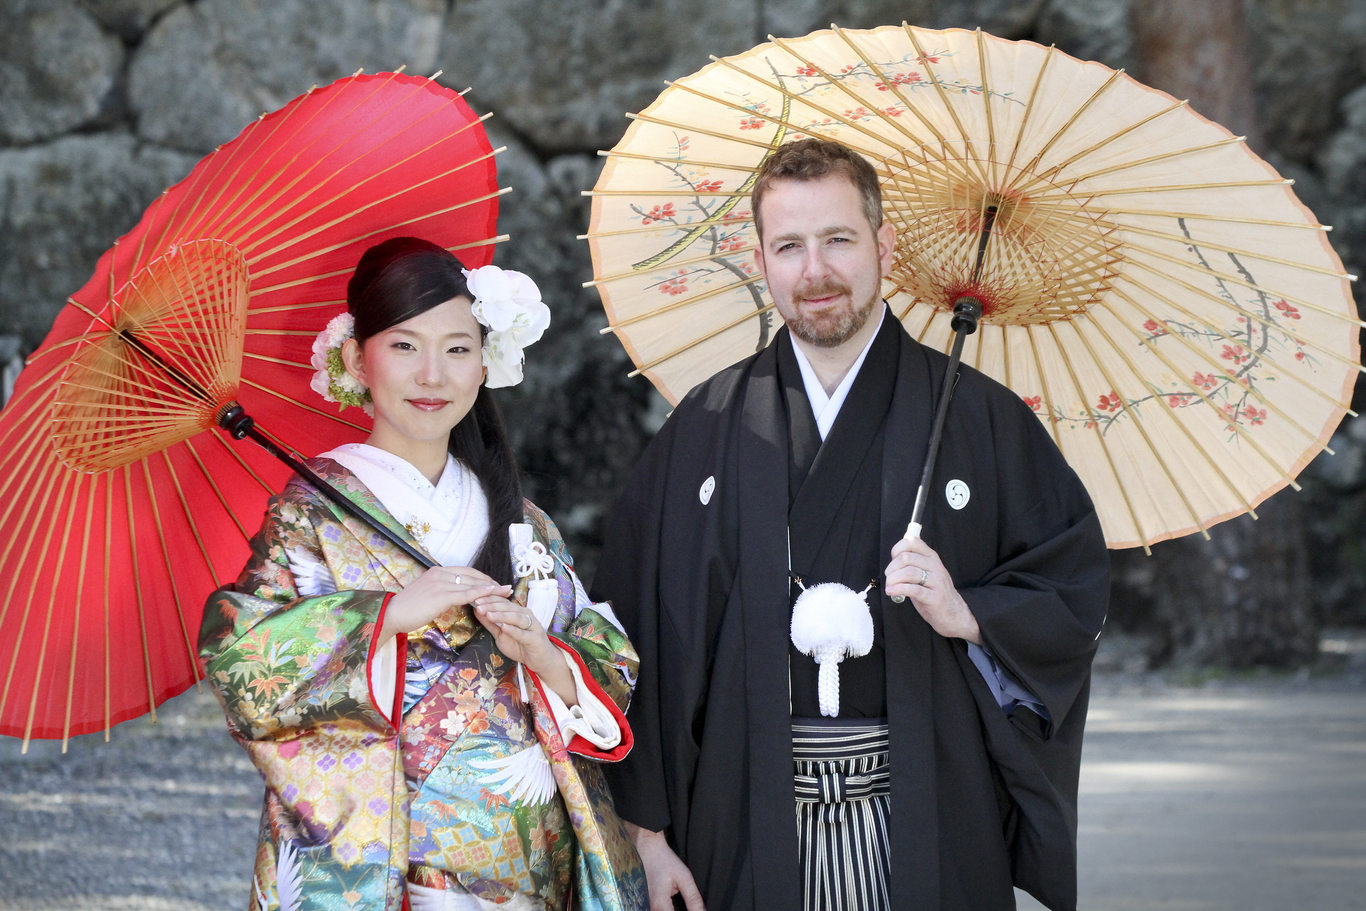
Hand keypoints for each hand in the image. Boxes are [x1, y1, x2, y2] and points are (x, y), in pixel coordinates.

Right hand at [381, 566, 507, 640]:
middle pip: (472, 576)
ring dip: (491, 588)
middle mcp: (440, 573)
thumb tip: (456, 595)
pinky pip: (465, 593)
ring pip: (471, 584)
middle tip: (505, 588)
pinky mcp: (441, 596)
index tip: (494, 583)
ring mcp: (440, 583)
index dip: (482, 577)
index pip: (466, 571)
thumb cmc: (409, 608)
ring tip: (505, 592)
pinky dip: (480, 592)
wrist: (392, 614)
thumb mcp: (428, 594)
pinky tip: (492, 593)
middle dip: (491, 581)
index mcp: (437, 571)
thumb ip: (442, 591)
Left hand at [472, 595, 577, 706]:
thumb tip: (476, 610)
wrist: (540, 660)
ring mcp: (532, 626)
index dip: (488, 599)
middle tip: (478, 604)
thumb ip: (490, 623)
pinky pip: (523, 633)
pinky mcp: (535, 638)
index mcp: (517, 612)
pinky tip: (504, 627)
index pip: (502, 602)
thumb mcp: (501, 634)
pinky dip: (513, 630)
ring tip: (488, 614)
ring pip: (516, 617)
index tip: (474, 598)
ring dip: (501, 615)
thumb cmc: (520, 645)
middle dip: (492, 605)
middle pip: (508, 607)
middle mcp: (525, 615)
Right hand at [625, 823, 704, 910]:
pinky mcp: (640, 901)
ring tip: (672, 896)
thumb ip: (693, 899)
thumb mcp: (684, 877)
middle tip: (680, 898)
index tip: (691, 909)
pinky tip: (667, 900)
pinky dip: (663, 907)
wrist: (645, 847)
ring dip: (669, 908)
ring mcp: (641, 905)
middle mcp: (648, 907)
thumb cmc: (664, 860)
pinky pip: (653, 908)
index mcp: (660, 905)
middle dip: (676, 910)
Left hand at [884, 536, 981, 643]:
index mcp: (931, 557)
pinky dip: (899, 589)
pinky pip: (914, 589)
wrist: (954, 615)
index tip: (892, 561)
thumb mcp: (925, 573)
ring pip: (909, 572)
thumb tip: (895, 553)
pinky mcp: (936, 598)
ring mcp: (937, 581)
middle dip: (891, 568)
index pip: (912, 541)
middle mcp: (936, 566)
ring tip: (890, 587)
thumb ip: (912, 563)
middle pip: (906, 558)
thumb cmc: (933, 593)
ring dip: (893, 580)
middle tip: (889, 579)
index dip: (897, 549)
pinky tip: (892, 592)